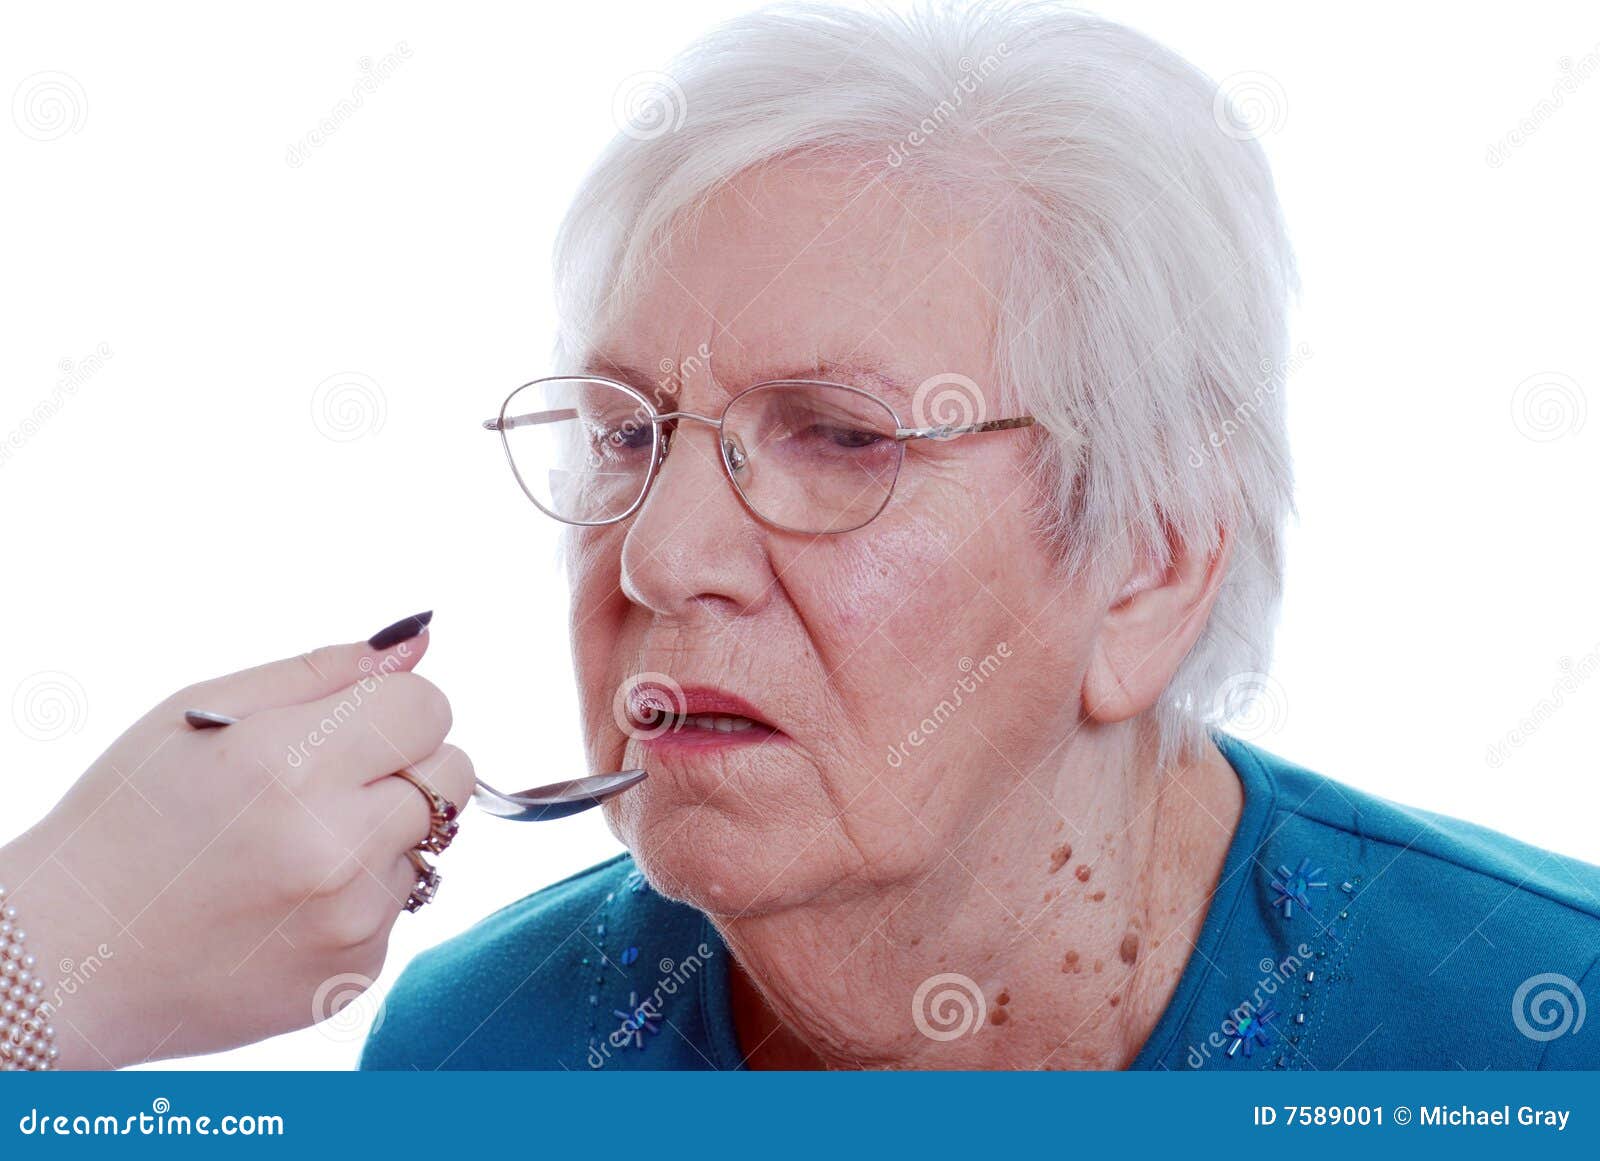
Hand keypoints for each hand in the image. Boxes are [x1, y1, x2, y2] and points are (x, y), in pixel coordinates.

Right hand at [0, 614, 472, 1067]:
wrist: (70, 955)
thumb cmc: (130, 818)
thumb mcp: (205, 715)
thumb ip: (327, 672)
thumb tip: (420, 640)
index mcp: (296, 764)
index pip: (429, 706)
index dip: (391, 709)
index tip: (346, 728)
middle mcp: (336, 847)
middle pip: (452, 773)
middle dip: (403, 767)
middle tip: (324, 786)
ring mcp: (350, 920)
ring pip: (431, 844)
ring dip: (381, 836)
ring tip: (292, 851)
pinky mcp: (355, 975)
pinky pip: (398, 908)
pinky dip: (359, 896)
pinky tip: (285, 903)